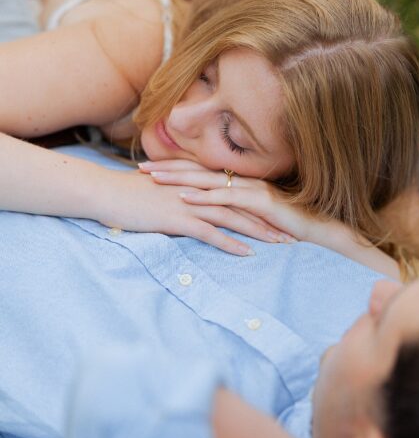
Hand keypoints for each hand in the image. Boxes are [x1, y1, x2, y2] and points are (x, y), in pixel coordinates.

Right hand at [97, 168, 287, 255]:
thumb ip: (186, 197)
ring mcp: (191, 203)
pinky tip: (248, 253)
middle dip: (271, 220)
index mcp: (200, 184)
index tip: (283, 219)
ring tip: (281, 243)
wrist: (104, 191)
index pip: (239, 195)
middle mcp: (201, 191)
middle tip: (294, 233)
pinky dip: (231, 243)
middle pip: (244, 205)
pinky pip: (210, 232)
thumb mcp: (165, 192)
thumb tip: (197, 209)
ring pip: (235, 218)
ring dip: (260, 231)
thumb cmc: (131, 194)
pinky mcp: (178, 218)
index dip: (262, 207)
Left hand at [144, 160, 403, 278]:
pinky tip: (185, 196)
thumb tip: (214, 218)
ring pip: (210, 180)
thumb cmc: (291, 228)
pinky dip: (204, 196)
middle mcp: (246, 182)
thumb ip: (237, 214)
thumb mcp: (257, 220)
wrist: (322, 232)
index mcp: (242, 184)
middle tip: (141, 166)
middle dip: (169, 168)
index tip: (150, 167)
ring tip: (154, 178)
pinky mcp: (261, 202)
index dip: (176, 169)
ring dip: (180, 178)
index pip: (203, 173)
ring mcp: (253, 190)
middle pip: (200, 171)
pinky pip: (227, 198)